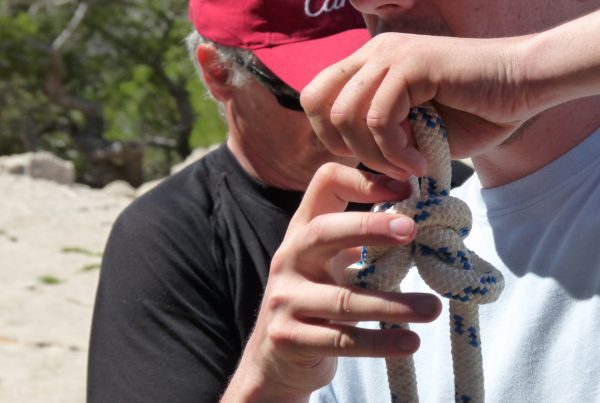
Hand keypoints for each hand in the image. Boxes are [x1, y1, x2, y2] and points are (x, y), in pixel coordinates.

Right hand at [221, 164, 441, 401]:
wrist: (274, 359)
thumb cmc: (315, 302)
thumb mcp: (327, 264)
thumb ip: (358, 242)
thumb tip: (416, 221)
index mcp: (302, 233)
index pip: (324, 185)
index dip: (361, 180)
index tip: (403, 187)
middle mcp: (288, 259)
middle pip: (323, 231)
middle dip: (368, 227)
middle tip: (412, 229)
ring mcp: (284, 299)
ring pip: (343, 299)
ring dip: (393, 304)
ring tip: (432, 308)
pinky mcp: (289, 339)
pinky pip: (342, 340)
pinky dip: (379, 342)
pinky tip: (409, 341)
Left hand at [300, 32, 550, 178]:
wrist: (525, 86)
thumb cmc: (475, 112)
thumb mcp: (414, 130)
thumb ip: (380, 137)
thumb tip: (351, 160)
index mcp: (369, 65)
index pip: (315, 97)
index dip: (328, 136)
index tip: (364, 161)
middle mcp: (373, 54)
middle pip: (316, 103)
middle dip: (341, 147)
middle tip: (379, 168)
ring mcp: (390, 54)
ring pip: (345, 115)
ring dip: (374, 156)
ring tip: (405, 169)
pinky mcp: (412, 64)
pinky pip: (379, 119)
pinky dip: (395, 153)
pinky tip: (419, 163)